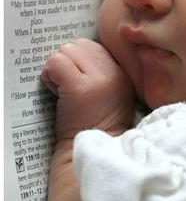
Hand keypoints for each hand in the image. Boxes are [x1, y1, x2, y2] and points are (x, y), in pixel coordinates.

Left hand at [42, 39, 134, 200]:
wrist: (93, 155)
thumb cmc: (95, 128)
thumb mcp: (110, 94)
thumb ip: (100, 71)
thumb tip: (74, 52)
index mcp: (121, 72)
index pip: (92, 46)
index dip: (79, 61)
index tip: (77, 82)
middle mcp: (113, 72)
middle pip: (78, 45)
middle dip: (68, 62)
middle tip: (68, 87)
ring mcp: (97, 79)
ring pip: (65, 52)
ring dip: (57, 69)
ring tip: (63, 91)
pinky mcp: (79, 88)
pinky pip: (56, 63)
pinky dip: (50, 75)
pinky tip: (57, 92)